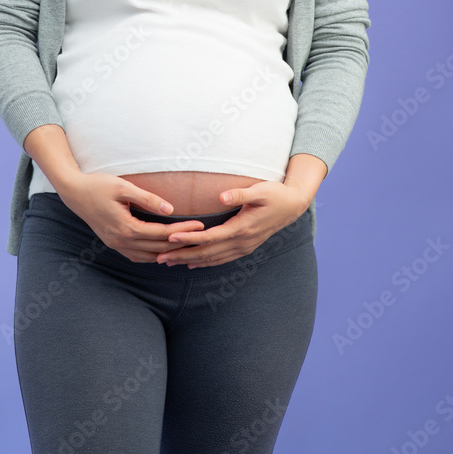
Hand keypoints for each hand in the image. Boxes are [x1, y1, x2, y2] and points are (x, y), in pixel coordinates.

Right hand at [56, 172, 207, 262]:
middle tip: (200, 237)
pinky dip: (152, 255)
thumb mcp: (124, 187)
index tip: (199, 225)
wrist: (74, 192)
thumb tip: (171, 209)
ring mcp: (115, 244)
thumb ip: (148, 199)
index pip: (161, 233)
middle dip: (180, 243)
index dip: (182, 230)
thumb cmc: (98, 185)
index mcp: (125, 228)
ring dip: (167, 253)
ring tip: (186, 247)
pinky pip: (136, 256)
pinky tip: (162, 251)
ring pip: (148, 257)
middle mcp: (120, 241)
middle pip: (158, 248)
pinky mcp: (112, 242)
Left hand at [155, 181, 308, 268]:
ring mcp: (243, 247)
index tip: (171, 237)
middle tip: (159, 256)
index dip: (190, 238)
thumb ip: (240, 193)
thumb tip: (221, 196)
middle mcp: (242, 242)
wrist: (293, 206)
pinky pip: (221, 258)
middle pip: (207, 253)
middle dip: (182, 255)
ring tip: (169, 261)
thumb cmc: (275, 194)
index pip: (210, 236)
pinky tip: (192, 263)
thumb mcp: (260, 190)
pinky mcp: (244, 247)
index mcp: (242, 228)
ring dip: (190, 261)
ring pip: (213, 259)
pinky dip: (205, 262)